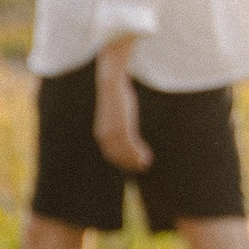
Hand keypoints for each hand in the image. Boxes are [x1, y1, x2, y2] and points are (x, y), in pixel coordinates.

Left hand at [93, 44, 150, 172]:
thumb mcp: (118, 111)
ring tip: (146, 161)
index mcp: (102, 132)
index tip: (135, 162)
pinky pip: (130, 146)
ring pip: (124, 153)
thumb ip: (120, 121)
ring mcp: (112, 132)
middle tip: (143, 165)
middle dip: (130, 163)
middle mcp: (104, 135)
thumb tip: (126, 125)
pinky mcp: (121, 127)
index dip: (123, 160)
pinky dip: (138, 153)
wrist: (111, 83)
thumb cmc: (116, 95)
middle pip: (117, 156)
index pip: (111, 153)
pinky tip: (147, 155)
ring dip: (135, 159)